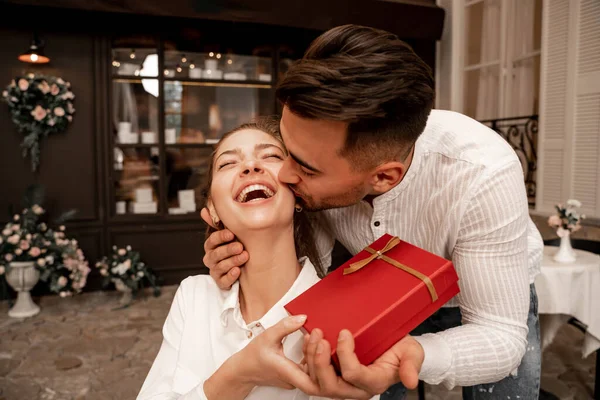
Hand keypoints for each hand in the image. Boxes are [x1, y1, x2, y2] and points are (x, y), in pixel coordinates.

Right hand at [201, 207, 248, 288]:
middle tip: (240, 246)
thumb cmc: (236, 248)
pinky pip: (223, 281)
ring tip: (244, 256)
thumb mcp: (230, 236)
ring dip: (233, 261)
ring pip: (220, 267)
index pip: (212, 240)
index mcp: (211, 246)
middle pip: (216, 254)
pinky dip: (230, 276)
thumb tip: (204, 211)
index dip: (220, 237)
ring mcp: (215, 271)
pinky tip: (238, 271)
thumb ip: (219, 223)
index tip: (231, 234)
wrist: (244, 267)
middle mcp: (211, 258)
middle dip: (228, 250)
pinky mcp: (221, 282)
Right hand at [230, 315, 317, 389]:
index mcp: (287, 372)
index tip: (319, 338)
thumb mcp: (268, 336)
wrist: (244, 370)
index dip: (321, 361)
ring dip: (317, 352)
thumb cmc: (253, 356)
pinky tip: (308, 343)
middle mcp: (293, 380)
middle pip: (317, 373)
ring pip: (314, 371)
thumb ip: (286, 326)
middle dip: (321, 352)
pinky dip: (311, 355)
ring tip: (315, 335)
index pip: (313, 378)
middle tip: (319, 334)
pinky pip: (309, 369)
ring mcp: (294, 380)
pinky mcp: (295, 377)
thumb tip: (303, 318)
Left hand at [303, 329, 423, 398]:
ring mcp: (342, 385)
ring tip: (312, 337)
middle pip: (330, 386)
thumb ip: (411, 365)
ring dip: (311, 360)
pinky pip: (313, 377)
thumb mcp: (412, 353)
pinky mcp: (332, 377)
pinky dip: (306, 360)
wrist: (395, 350)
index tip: (344, 332)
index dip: (345, 353)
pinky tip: (308, 342)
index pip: (353, 374)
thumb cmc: (401, 351)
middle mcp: (356, 389)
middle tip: (320, 338)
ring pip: (318, 384)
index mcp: (374, 383)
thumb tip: (411, 381)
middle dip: (320, 361)